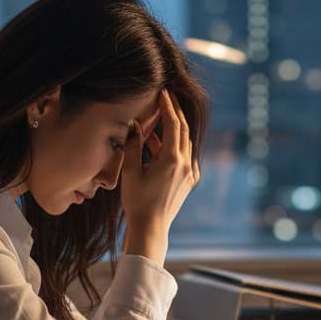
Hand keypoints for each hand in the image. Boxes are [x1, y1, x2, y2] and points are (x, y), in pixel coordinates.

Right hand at [120, 89, 198, 263]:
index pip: (173, 124)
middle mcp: (186, 164)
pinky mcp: (189, 180)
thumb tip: (135, 125)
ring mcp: (190, 173)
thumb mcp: (130, 171)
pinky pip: (184, 155)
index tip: (163, 92)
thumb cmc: (137, 201)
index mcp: (172, 159)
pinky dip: (174, 145)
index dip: (168, 106)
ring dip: (174, 128)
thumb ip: (134, 145)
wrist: (151, 227)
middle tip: (167, 96)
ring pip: (184, 142)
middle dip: (175, 111)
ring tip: (159, 118)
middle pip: (183, 130)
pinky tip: (159, 143)